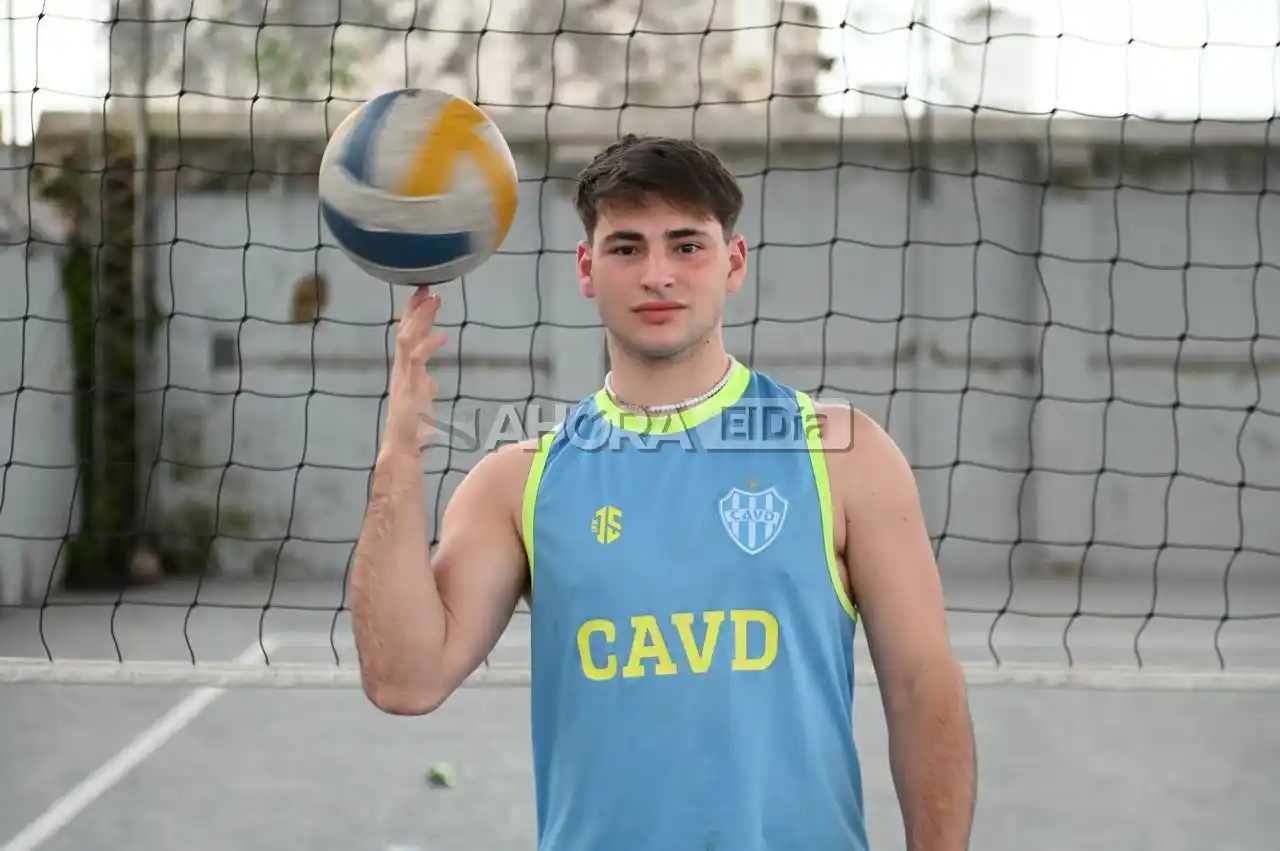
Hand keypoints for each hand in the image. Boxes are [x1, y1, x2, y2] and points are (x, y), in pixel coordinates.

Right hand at [385, 286, 448, 454]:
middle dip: (415, 309)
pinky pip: (418, 360)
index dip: (412, 315)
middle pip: (405, 331)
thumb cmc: (414, 428)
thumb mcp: (421, 402)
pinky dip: (429, 345)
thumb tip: (430, 382)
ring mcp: (404, 377)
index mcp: (404, 370)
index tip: (422, 295)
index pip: (405, 336)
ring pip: (408, 339)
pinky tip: (443, 336)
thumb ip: (424, 387)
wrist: (404, 448)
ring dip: (421, 319)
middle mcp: (401, 370)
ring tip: (434, 301)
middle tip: (428, 288)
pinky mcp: (410, 387)